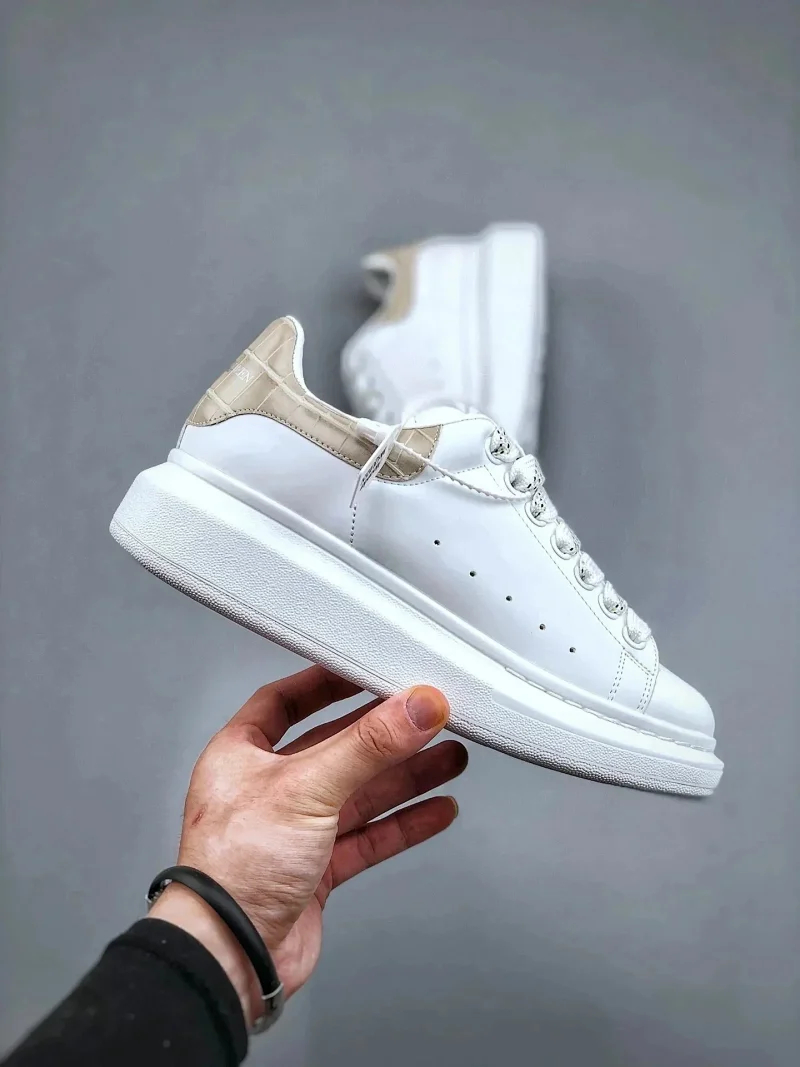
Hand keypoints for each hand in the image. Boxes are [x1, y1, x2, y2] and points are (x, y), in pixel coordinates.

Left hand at [149, 666, 466, 1024]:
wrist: (230, 958)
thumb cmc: (234, 870)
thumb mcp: (307, 787)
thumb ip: (369, 745)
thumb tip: (417, 706)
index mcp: (241, 755)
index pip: (286, 701)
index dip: (326, 683)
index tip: (367, 669)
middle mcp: (266, 789)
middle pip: (336, 747)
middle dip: (385, 735)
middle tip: (429, 718)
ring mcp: (293, 831)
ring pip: (359, 793)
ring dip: (405, 777)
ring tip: (450, 758)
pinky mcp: (316, 871)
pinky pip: (368, 837)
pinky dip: (404, 824)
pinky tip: (437, 810)